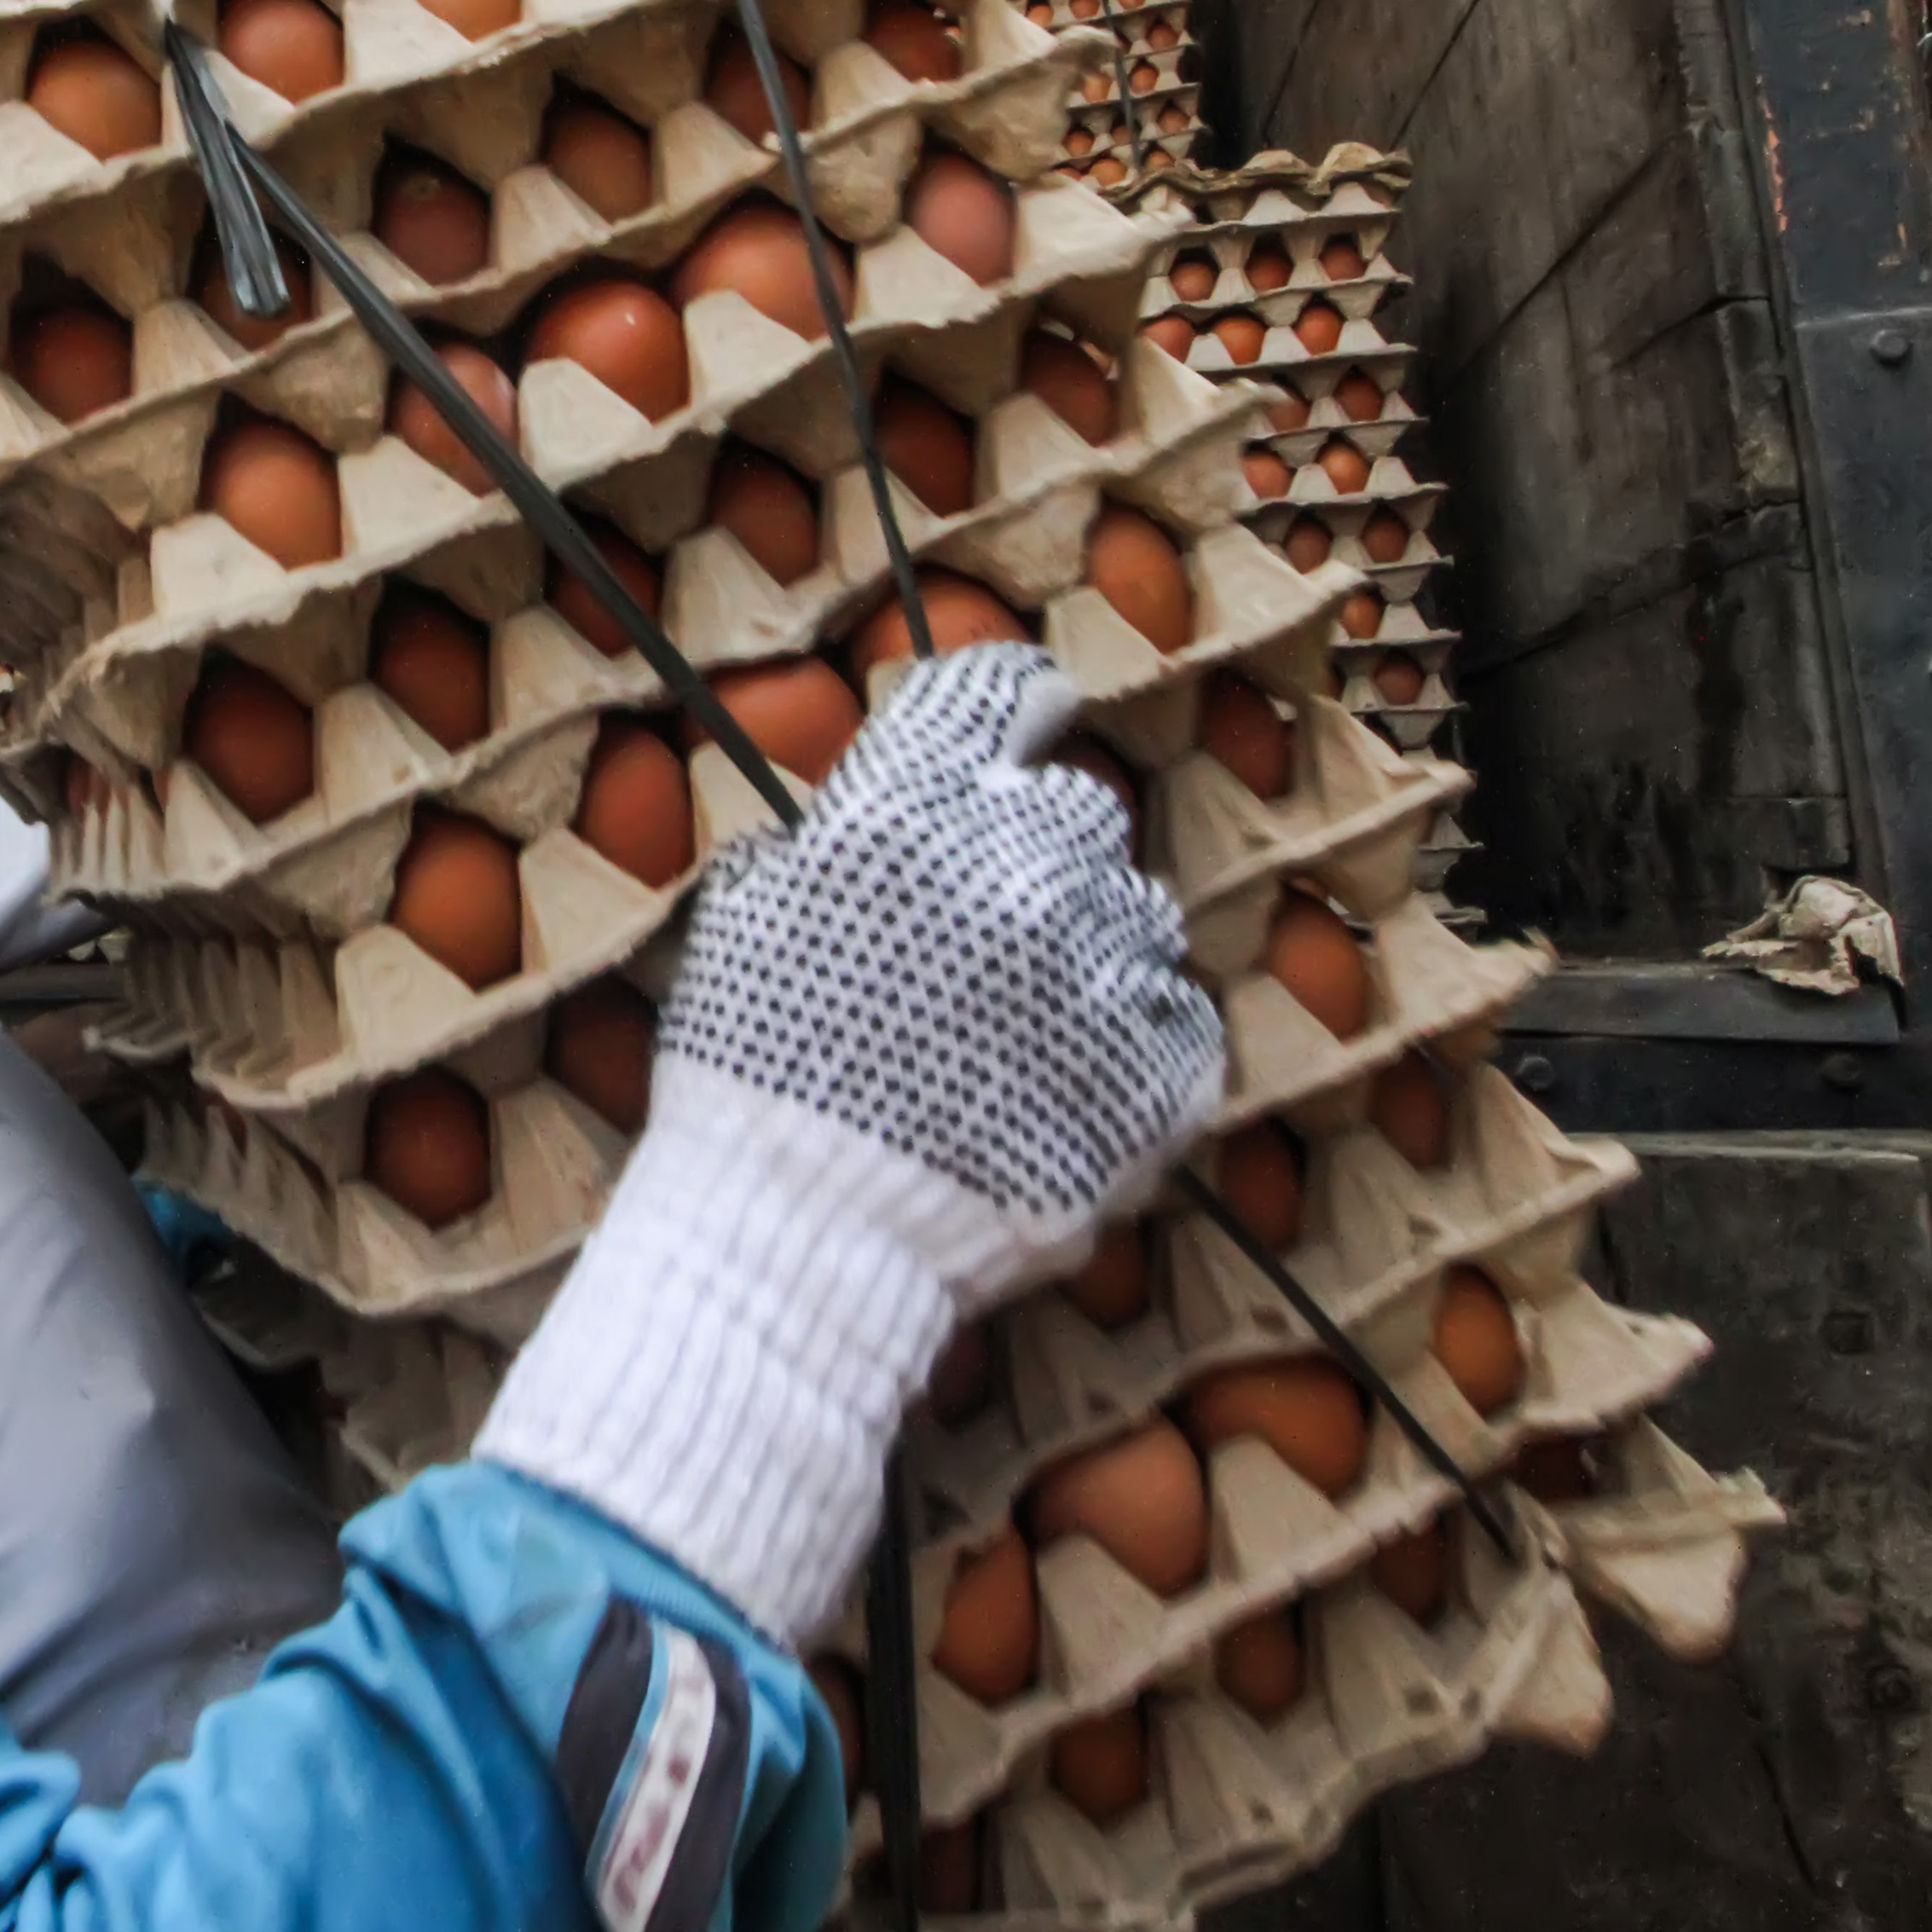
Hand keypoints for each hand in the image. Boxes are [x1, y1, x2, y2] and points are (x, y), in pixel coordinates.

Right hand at [478, 643, 1227, 1636]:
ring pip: (1138, 913)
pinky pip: (1180, 1019)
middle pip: (1074, 807)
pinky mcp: (1158, 1071)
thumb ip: (836, 830)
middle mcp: (1021, 866)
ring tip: (1018, 1029)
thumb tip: (892, 787)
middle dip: (1035, 856)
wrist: (803, 1240)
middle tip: (984, 934)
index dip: (1015, 702)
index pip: (995, 692)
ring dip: (1091, 950)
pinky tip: (1064, 1084)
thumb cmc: (755, 1079)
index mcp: (911, 810)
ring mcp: (1101, 969)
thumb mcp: (751, 913)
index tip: (1029, 717)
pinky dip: (1137, 1044)